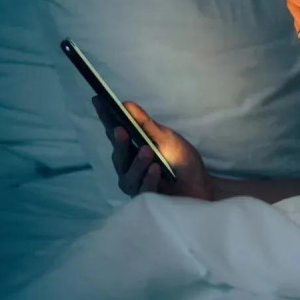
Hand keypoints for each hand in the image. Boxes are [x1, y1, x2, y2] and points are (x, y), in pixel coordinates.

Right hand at [91, 96, 212, 200]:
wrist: (202, 186)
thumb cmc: (182, 160)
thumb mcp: (167, 138)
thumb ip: (146, 125)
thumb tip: (126, 104)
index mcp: (132, 148)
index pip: (115, 132)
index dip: (105, 117)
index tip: (98, 100)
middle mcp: (129, 166)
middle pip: (118, 156)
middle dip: (119, 143)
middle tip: (121, 130)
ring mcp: (136, 184)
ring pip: (128, 175)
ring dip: (138, 163)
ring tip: (147, 151)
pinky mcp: (147, 200)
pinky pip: (144, 190)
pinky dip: (149, 179)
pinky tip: (156, 169)